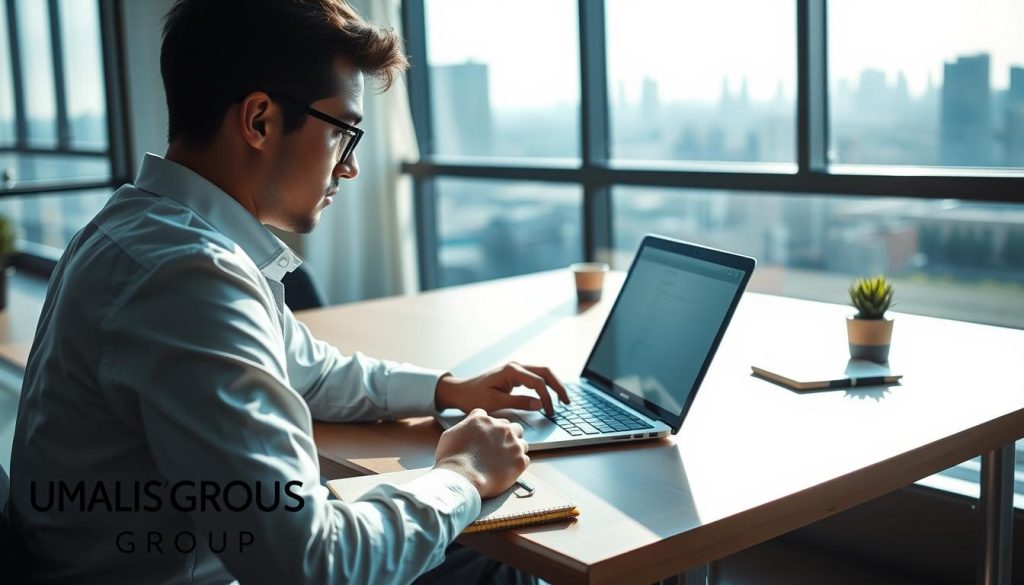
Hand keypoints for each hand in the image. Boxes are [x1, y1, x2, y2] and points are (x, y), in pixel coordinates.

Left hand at [434, 362, 569, 416]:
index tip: (550, 413)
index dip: (547, 398)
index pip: (538, 383)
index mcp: (511, 371)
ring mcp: (516, 369)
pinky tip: (550, 396)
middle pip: (545, 372)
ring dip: (554, 385)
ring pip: (542, 373)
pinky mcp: (515, 375)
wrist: (459, 391)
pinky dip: (546, 386)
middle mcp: (516, 366)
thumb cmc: (473, 397)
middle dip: (558, 387)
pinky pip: (535, 377)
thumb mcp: (495, 403)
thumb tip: (539, 405)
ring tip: (563, 400)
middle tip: (567, 402)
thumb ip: (518, 402)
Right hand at [434, 408, 529, 497]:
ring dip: (515, 450)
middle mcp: (501, 428)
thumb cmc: (451, 459)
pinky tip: (507, 471)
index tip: (484, 437)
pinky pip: (525, 459)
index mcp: (483, 420)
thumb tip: (468, 426)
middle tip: (497, 449)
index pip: (489, 417)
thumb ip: (464, 426)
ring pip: (522, 443)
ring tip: (504, 461)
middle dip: (505, 436)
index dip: (486, 428)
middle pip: (511, 427)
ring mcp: (513, 444)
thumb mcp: (450, 434)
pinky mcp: (520, 460)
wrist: (462, 478)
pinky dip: (518, 464)